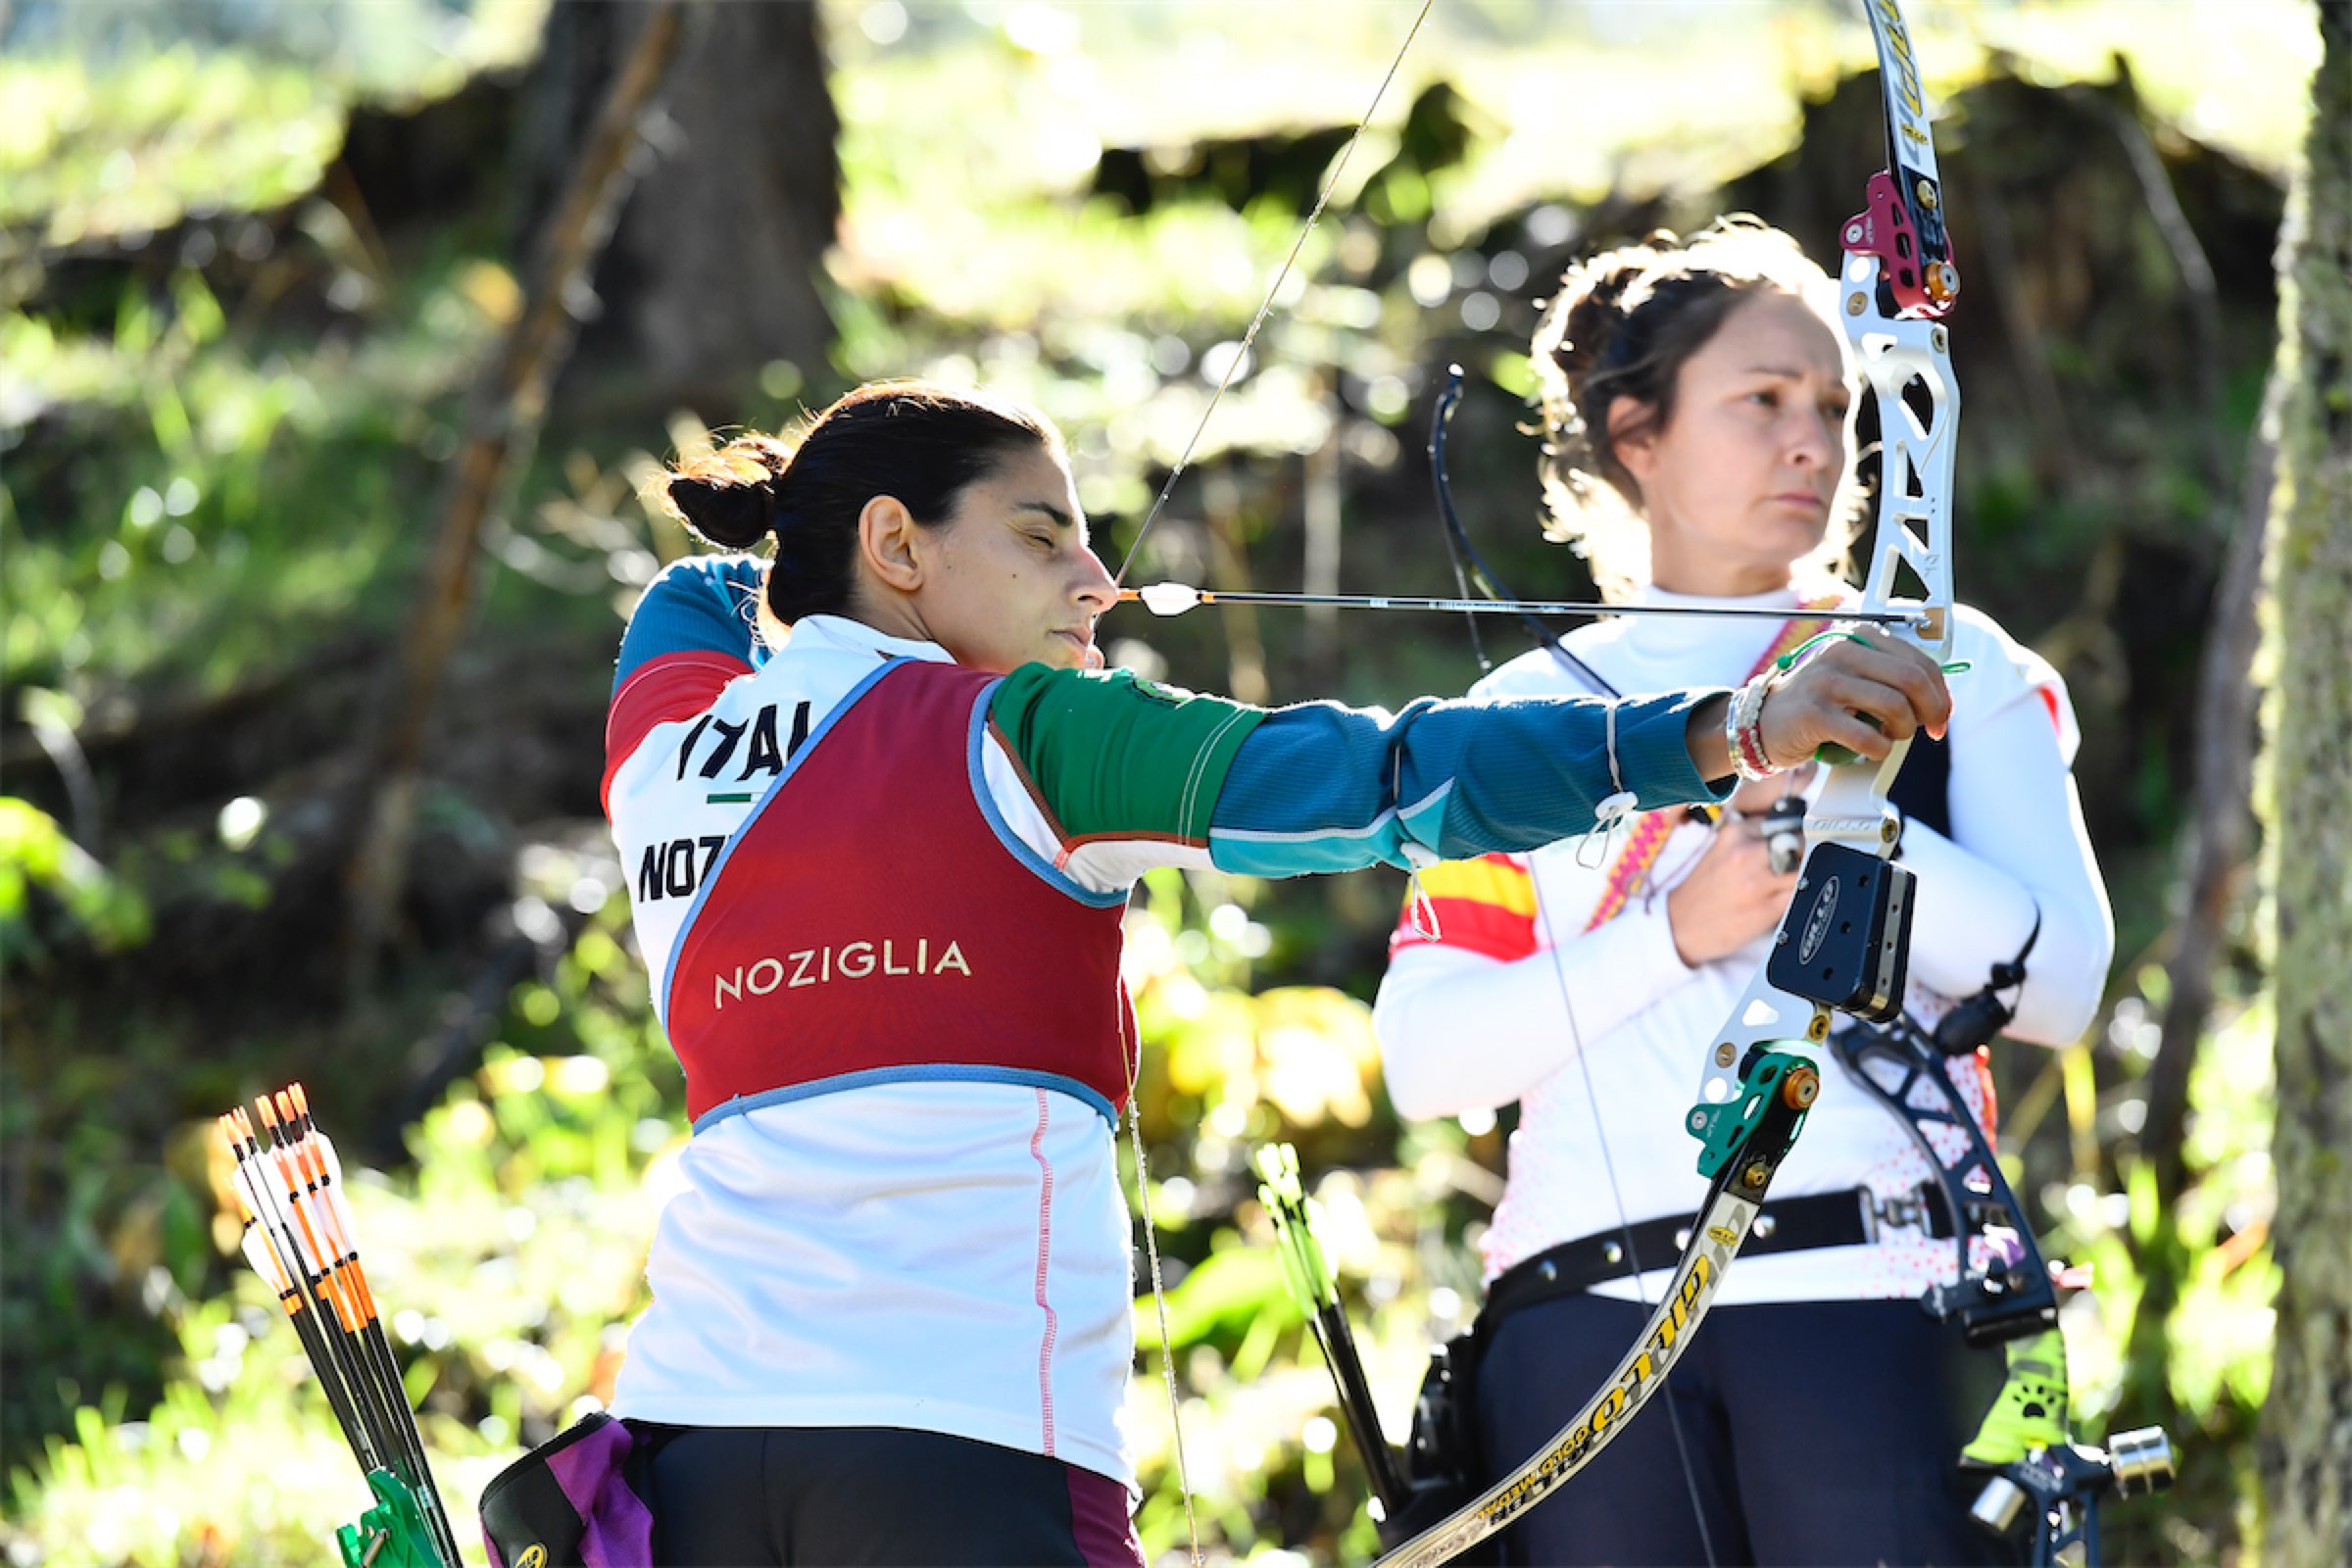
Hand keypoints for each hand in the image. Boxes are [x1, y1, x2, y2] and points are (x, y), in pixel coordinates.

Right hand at [1666, 811, 1799, 965]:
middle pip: (1799, 840)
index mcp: (1735, 833)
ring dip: (1804, 872)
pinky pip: (1801, 893)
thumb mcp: (1723, 849)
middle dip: (1803, 849)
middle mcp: (1747, 853)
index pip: (1784, 820)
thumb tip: (1793, 830)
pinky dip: (1800, 893)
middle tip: (1799, 859)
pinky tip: (1784, 895)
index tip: (1795, 840)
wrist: (1682, 925)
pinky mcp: (1769, 907)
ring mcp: (1759, 881)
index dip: (1794, 831)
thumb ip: (1755, 837)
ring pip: (1804, 866)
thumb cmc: (1705, 889)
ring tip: (1791, 878)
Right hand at [1757, 630, 1949, 769]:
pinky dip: (1879, 748)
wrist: (1765, 722)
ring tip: (1891, 736)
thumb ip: (1894, 679)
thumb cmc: (1821, 703)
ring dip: (1903, 730)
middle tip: (1929, 731)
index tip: (1940, 716)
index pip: (1920, 661)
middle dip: (1931, 711)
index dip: (1941, 693)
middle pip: (1912, 680)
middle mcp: (1843, 651)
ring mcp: (1827, 681)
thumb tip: (1941, 701)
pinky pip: (1868, 736)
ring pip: (1895, 706)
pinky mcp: (1815, 714)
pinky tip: (1871, 747)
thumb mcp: (1857, 677)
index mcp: (1859, 636)